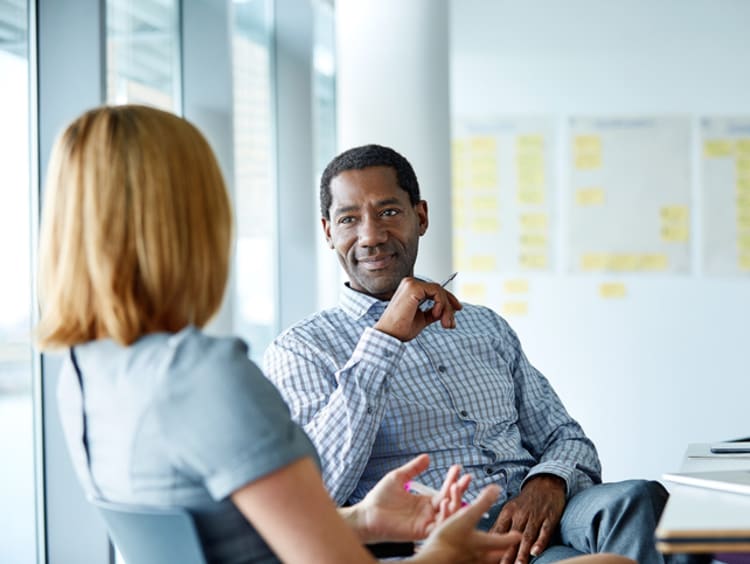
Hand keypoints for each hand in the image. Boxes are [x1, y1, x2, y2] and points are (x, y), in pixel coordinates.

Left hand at [354, 454, 470, 542]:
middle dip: (460, 490)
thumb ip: (413, 468)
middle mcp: (428, 513)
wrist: (367, 514)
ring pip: (448, 515)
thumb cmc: (380, 498)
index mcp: (424, 501)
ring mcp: (425, 522)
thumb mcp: (398, 477)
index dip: (452, 479)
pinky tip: (446, 502)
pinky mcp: (420, 531)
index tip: (458, 467)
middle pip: (450, 502)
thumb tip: (427, 456)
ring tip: (456, 487)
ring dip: (455, 501)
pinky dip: (445, 516)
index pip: (444, 491)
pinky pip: (438, 526)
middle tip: (466, 478)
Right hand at [374, 277, 462, 341]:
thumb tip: (447, 310)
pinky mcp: (413, 288)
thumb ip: (433, 312)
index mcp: (410, 289)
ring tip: (445, 324)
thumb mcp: (422, 318)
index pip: (434, 290)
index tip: (457, 310)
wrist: (389, 335)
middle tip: (452, 323)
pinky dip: (441, 304)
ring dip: (446, 308)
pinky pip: (436, 292)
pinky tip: (436, 315)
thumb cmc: (401, 329)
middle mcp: (410, 283)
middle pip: (439, 290)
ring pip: (439, 291)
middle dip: (449, 306)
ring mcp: (411, 284)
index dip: (448, 300)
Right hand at [412, 485, 521, 563]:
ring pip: (481, 562)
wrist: (433, 560)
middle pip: (494, 556)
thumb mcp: (467, 515)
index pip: (503, 541)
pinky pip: (465, 561)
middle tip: (504, 548)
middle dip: (500, 551)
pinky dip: (468, 558)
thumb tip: (496, 488)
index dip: (512, 537)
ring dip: (486, 556)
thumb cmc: (450, 539)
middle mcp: (477, 556)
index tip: (518, 535)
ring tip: (485, 553)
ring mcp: (467, 563)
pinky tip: (464, 557)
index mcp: (483, 544)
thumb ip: (482, 502)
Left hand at [491, 474, 566, 563]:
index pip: (498, 531)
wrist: (545, 483)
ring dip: (522, 552)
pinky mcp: (550, 517)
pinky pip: (545, 531)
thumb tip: (489, 541)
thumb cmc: (525, 500)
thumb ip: (502, 525)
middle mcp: (520, 514)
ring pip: (527, 536)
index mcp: (508, 512)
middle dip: (507, 554)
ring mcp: (536, 516)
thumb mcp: (510, 508)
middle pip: (512, 537)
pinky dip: (540, 542)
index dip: (493, 546)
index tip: (488, 558)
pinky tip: (536, 552)